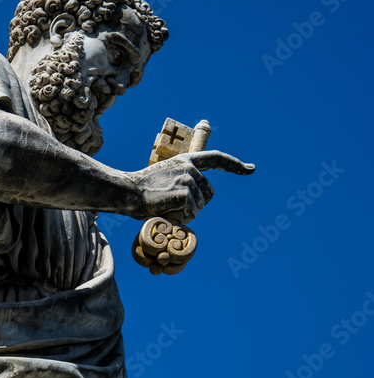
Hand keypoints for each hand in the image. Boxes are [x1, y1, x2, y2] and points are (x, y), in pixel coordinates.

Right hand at [130, 151, 254, 221]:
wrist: (127, 192)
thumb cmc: (142, 190)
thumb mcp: (165, 178)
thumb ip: (182, 182)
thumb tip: (195, 202)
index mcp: (185, 161)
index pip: (215, 159)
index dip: (234, 165)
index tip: (250, 168)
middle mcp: (189, 168)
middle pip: (210, 193)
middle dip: (199, 205)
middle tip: (177, 208)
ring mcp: (187, 179)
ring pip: (200, 205)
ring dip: (188, 213)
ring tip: (168, 208)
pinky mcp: (184, 193)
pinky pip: (192, 213)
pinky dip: (182, 218)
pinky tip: (168, 212)